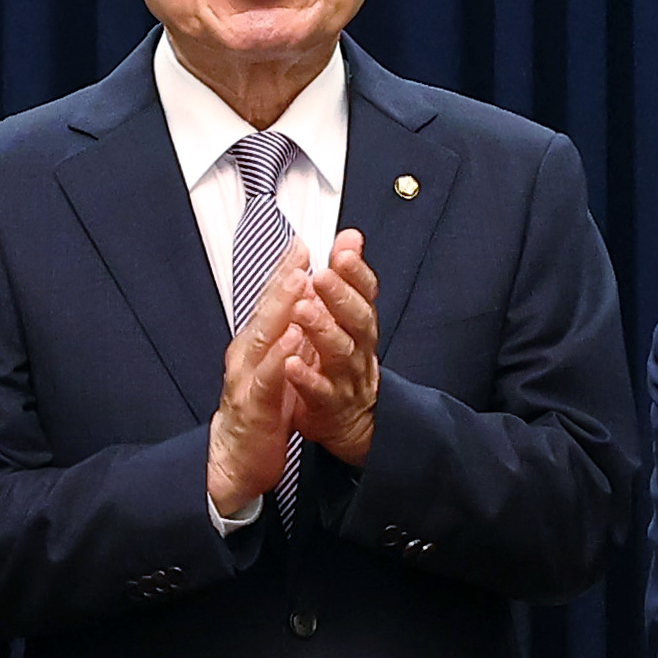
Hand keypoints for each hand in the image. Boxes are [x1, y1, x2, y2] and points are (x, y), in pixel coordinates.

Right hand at [207, 242, 318, 517]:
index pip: (272, 302)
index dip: (285, 271)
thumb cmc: (259, 412)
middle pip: (265, 310)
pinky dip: (279, 359)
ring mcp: (246, 379)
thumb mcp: (275, 368)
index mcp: (255, 344)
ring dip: (281, 309)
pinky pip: (267, 380)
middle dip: (283, 278)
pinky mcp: (253, 408)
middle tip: (300, 250)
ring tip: (300, 283)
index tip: (303, 242)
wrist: (236, 463)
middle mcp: (246, 355)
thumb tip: (305, 301)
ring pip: (264, 337)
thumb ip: (288, 334)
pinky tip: (293, 341)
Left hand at [289, 241, 383, 468]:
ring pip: (340, 353)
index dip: (356, 272)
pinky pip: (321, 392)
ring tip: (303, 310)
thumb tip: (350, 235)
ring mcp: (346, 378)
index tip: (343, 250)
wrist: (348, 422)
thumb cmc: (341, 364)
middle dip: (340, 296)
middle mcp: (358, 348)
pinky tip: (293, 364)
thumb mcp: (347, 318)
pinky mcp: (329, 406)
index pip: (365, 293)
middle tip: (322, 276)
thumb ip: (347, 277)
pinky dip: (307, 378)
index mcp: (359, 324)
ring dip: (322, 330)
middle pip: (356, 319)